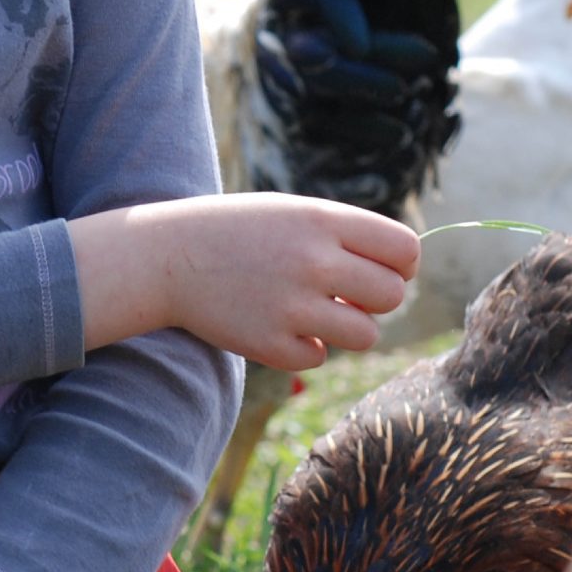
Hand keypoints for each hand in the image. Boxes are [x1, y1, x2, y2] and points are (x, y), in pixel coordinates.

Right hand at [72, 192, 419, 370]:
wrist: (167, 257)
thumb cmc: (240, 232)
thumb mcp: (295, 214)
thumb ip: (347, 236)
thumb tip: (402, 272)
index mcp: (323, 221)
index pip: (404, 250)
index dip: (401, 265)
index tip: (383, 270)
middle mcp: (313, 262)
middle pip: (391, 296)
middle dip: (374, 299)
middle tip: (344, 294)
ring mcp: (291, 306)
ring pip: (365, 335)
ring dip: (346, 328)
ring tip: (314, 312)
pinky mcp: (270, 345)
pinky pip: (318, 358)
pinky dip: (304, 348)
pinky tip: (277, 325)